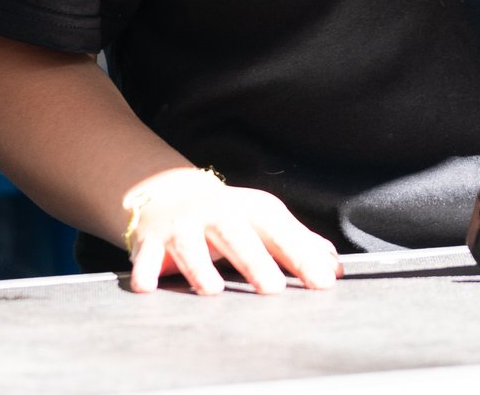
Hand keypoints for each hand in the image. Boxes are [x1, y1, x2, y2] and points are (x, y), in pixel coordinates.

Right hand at [122, 167, 341, 294]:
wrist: (167, 189)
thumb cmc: (227, 215)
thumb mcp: (263, 222)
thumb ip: (298, 245)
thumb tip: (334, 269)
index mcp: (251, 211)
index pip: (282, 234)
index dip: (303, 258)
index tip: (323, 282)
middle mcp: (217, 214)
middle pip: (239, 237)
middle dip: (256, 262)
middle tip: (273, 289)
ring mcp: (182, 226)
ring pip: (191, 247)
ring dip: (200, 268)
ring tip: (212, 290)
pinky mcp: (150, 240)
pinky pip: (145, 256)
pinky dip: (144, 270)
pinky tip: (146, 286)